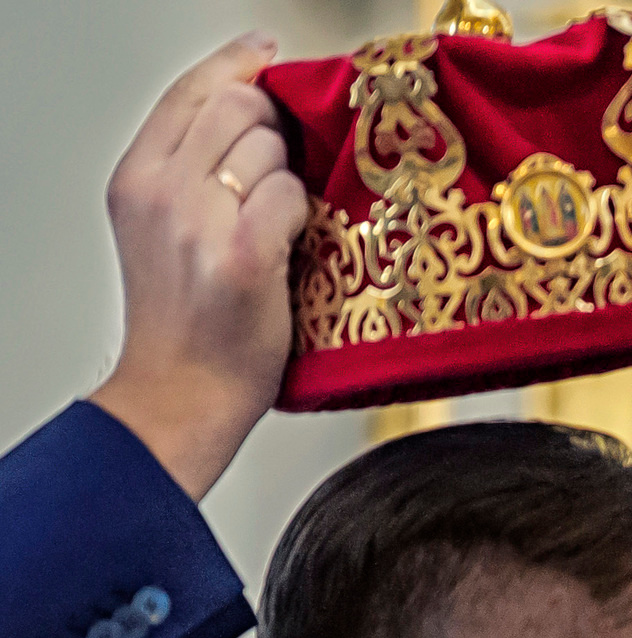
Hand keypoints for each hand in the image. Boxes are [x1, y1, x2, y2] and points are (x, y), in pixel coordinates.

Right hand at [87, 33, 306, 500]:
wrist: (181, 394)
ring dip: (291, 184)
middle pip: (237, 110)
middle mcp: (160, 189)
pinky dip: (303, 220)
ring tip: (278, 231)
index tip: (267, 55)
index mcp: (135, 178)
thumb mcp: (164, 232)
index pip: (188, 93)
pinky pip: (292, 198)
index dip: (235, 67)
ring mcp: (198, 219)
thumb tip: (253, 114)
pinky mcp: (242, 252)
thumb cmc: (188, 322)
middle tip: (283, 178)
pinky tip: (293, 251)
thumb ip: (191, 172)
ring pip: (271, 152)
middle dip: (275, 134)